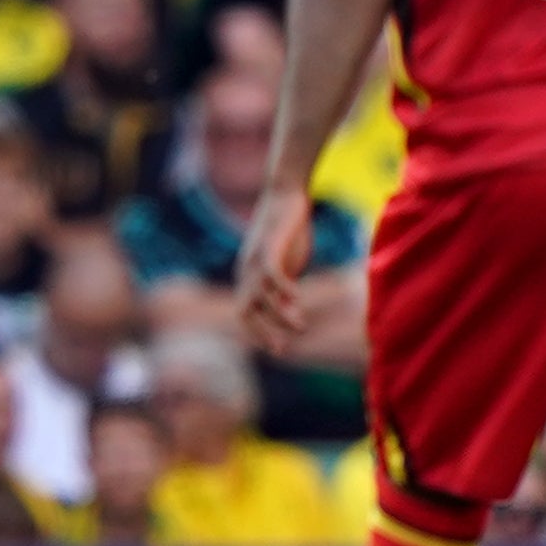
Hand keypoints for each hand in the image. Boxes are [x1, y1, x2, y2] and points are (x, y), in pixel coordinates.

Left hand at [236, 187, 315, 355]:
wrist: (285, 195)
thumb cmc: (288, 232)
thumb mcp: (288, 267)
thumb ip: (285, 291)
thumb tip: (293, 317)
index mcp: (248, 278)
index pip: (244, 314)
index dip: (258, 334)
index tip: (278, 349)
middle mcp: (246, 272)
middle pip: (244, 312)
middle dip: (262, 334)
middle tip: (283, 349)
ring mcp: (255, 261)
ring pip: (260, 298)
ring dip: (279, 316)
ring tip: (302, 327)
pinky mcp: (268, 248)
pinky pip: (272, 276)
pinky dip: (284, 291)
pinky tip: (299, 300)